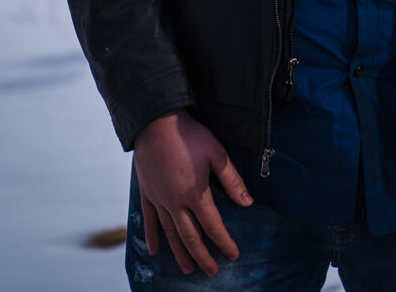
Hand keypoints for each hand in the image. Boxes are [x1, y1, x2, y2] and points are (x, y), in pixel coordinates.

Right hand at [133, 109, 252, 275]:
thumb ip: (232, 181)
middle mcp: (175, 202)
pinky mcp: (147, 193)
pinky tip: (156, 251)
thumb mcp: (217, 155)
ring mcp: (159, 199)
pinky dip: (152, 237)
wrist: (156, 123)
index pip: (212, 226)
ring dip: (180, 253)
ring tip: (187, 269)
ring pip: (170, 234)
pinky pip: (149, 221)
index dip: (223, 242)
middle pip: (190, 237)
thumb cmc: (190, 136)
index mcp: (195, 194)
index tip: (233, 255)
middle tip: (211, 272)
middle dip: (202, 256)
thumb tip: (248, 203)